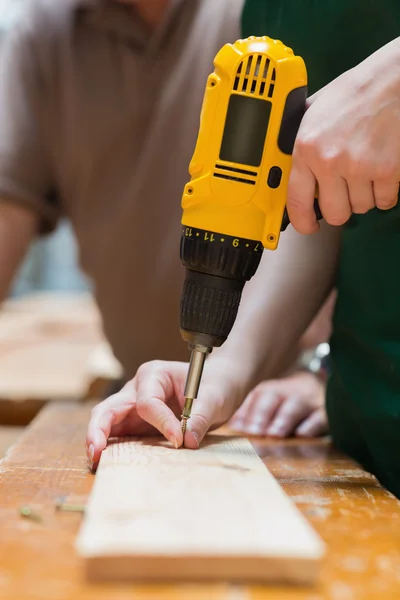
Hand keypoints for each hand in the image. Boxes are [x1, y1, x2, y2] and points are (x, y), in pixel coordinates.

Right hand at [86, 357, 247, 468]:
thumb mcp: (214, 397)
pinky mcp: (136, 426)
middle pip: (109, 408)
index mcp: (154, 375)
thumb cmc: (215, 385)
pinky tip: (106, 465)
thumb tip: (188, 441)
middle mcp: (137, 390)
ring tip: (94, 462)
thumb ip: (201, 416)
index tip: (179, 440)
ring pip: (106, 422)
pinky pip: (118, 437)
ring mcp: (133, 409)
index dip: (161, 422)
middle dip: (99, 429)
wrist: (219, 388)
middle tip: (96, 451)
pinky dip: (110, 449)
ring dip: (98, 441)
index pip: (148, 402)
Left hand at [229, 371, 326, 437]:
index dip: (249, 412)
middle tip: (254, 432)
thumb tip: (234, 427)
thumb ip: (249, 415)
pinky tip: (302, 435)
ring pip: (296, 405)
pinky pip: (320, 418)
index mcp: (273, 390)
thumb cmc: (289, 406)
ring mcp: (311, 400)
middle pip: (273, 396)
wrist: (327, 392)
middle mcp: (291, 391)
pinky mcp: (329, 414)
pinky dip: (311, 427)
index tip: (242, 429)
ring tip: (274, 433)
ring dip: (283, 420)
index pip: (258, 396)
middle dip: (262, 414)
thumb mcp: (269, 406)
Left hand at [288, 38, 399, 233]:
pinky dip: (385, 193)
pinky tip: (381, 173)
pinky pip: (384, 201)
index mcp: (305, 148)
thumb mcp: (313, 115)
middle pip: (334, 214)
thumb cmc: (354, 94)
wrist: (391, 80)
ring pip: (360, 208)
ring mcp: (358, 167)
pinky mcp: (386, 169)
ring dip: (364, 196)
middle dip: (340, 208)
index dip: (303, 222)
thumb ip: (300, 145)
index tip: (308, 226)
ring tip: (364, 171)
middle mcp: (329, 160)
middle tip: (344, 193)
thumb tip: (289, 170)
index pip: (296, 202)